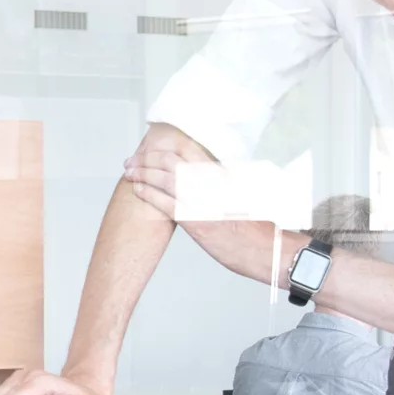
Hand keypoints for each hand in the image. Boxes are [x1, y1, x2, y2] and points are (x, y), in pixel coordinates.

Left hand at [120, 148, 294, 282]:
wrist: (263, 248)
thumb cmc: (252, 225)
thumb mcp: (238, 193)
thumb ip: (217, 181)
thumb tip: (199, 174)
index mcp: (221, 173)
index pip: (186, 149)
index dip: (162, 146)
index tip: (149, 148)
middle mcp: (211, 182)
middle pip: (170, 161)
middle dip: (146, 159)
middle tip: (131, 161)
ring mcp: (202, 200)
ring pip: (164, 178)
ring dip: (142, 173)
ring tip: (130, 173)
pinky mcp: (195, 220)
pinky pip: (165, 203)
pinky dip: (149, 194)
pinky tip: (138, 190)